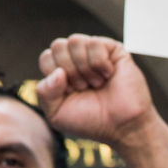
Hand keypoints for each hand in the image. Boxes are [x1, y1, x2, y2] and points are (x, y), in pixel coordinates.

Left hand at [33, 35, 158, 147]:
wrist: (122, 127)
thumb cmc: (90, 121)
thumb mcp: (56, 114)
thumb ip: (45, 92)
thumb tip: (58, 71)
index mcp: (61, 71)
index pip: (47, 58)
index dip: (55, 77)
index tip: (70, 93)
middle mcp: (76, 59)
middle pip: (58, 46)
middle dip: (69, 71)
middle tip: (84, 87)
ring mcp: (94, 53)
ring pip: (74, 41)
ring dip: (84, 68)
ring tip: (97, 83)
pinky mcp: (113, 50)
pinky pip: (95, 42)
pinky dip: (99, 63)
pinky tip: (108, 75)